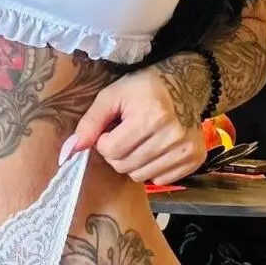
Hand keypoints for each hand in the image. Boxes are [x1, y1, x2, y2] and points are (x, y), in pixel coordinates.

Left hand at [59, 67, 207, 184]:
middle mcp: (171, 135)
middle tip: (125, 135)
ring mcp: (185, 149)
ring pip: (140, 176)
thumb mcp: (113, 95)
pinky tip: (157, 149)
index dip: (104, 141)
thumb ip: (90, 122)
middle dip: (117, 153)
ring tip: (140, 141)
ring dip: (134, 162)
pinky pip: (160, 180)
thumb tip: (70, 150)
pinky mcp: (195, 159)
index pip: (111, 150)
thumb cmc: (143, 88)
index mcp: (150, 116)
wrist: (184, 84)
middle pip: (124, 166)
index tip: (111, 129)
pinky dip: (153, 168)